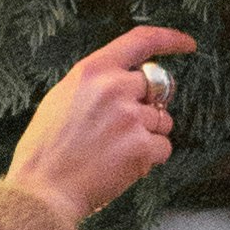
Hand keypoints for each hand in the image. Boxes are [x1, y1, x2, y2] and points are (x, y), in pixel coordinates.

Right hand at [12, 28, 190, 224]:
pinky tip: (122, 166)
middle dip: (147, 107)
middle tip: (123, 129)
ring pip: (163, 121)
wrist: (42, 189)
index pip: (140, 41)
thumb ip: (95, 84)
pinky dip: (149, 159)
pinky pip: (164, 148)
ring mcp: (130, 117)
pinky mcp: (141, 147)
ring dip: (148, 136)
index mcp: (91, 71)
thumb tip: (127, 81)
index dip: (170, 39)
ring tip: (115, 151)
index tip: (187, 44)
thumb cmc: (47, 150)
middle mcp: (113, 88)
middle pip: (156, 87)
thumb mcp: (62, 98)